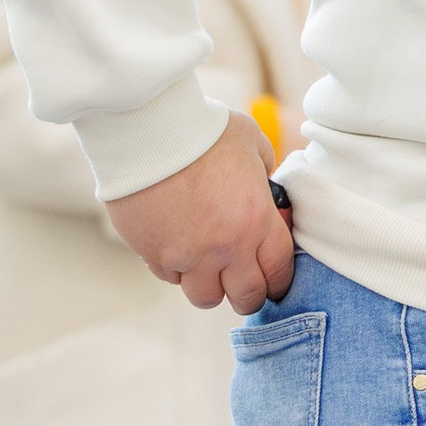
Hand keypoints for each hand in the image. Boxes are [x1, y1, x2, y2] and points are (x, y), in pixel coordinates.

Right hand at [108, 111, 295, 316]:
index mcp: (256, 220)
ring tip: (206, 264)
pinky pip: (169, 276)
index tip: (272, 277)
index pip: (278, 273)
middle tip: (240, 280)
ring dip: (208, 284)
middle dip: (246, 294)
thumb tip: (268, 194)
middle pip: (245, 298)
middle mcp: (225, 246)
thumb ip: (265, 176)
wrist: (147, 127)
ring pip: (204, 296)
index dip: (278, 280)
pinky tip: (176, 244)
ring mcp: (186, 254)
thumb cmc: (204, 129)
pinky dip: (175, 268)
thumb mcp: (254, 146)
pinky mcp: (152, 253)